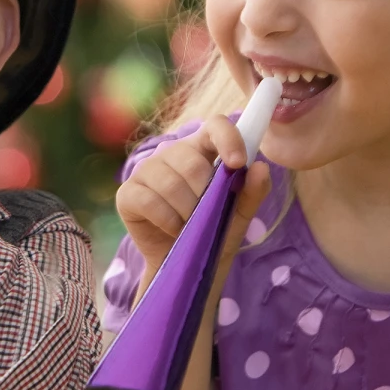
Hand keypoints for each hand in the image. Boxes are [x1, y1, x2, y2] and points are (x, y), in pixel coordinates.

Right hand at [117, 115, 271, 292]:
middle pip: (190, 161)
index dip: (227, 139)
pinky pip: (149, 200)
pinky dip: (167, 220)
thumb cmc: (214, 232)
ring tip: (191, 226)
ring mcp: (146, 171)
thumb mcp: (239, 215)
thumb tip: (261, 167)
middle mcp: (172, 153)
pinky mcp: (128, 193)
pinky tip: (173, 229)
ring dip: (186, 211)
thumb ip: (253, 191)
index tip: (237, 164)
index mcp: (203, 149)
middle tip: (208, 216)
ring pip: (169, 182)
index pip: (215, 126)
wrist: (186, 264)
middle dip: (205, 195)